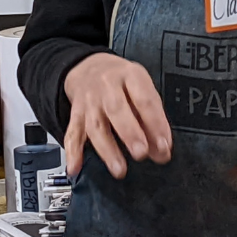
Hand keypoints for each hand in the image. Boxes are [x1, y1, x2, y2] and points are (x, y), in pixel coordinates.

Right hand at [62, 52, 172, 178]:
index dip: (155, 124)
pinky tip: (75, 168)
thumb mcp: (141, 87)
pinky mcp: (76, 115)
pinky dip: (73, 152)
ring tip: (119, 169)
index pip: (144, 100)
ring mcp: (89, 101)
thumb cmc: (122, 81)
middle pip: (116, 109)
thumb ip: (152, 118)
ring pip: (95, 126)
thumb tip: (161, 149)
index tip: (164, 146)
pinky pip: (72, 133)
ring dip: (107, 149)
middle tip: (141, 153)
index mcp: (129, 76)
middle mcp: (107, 86)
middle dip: (130, 134)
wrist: (88, 67)